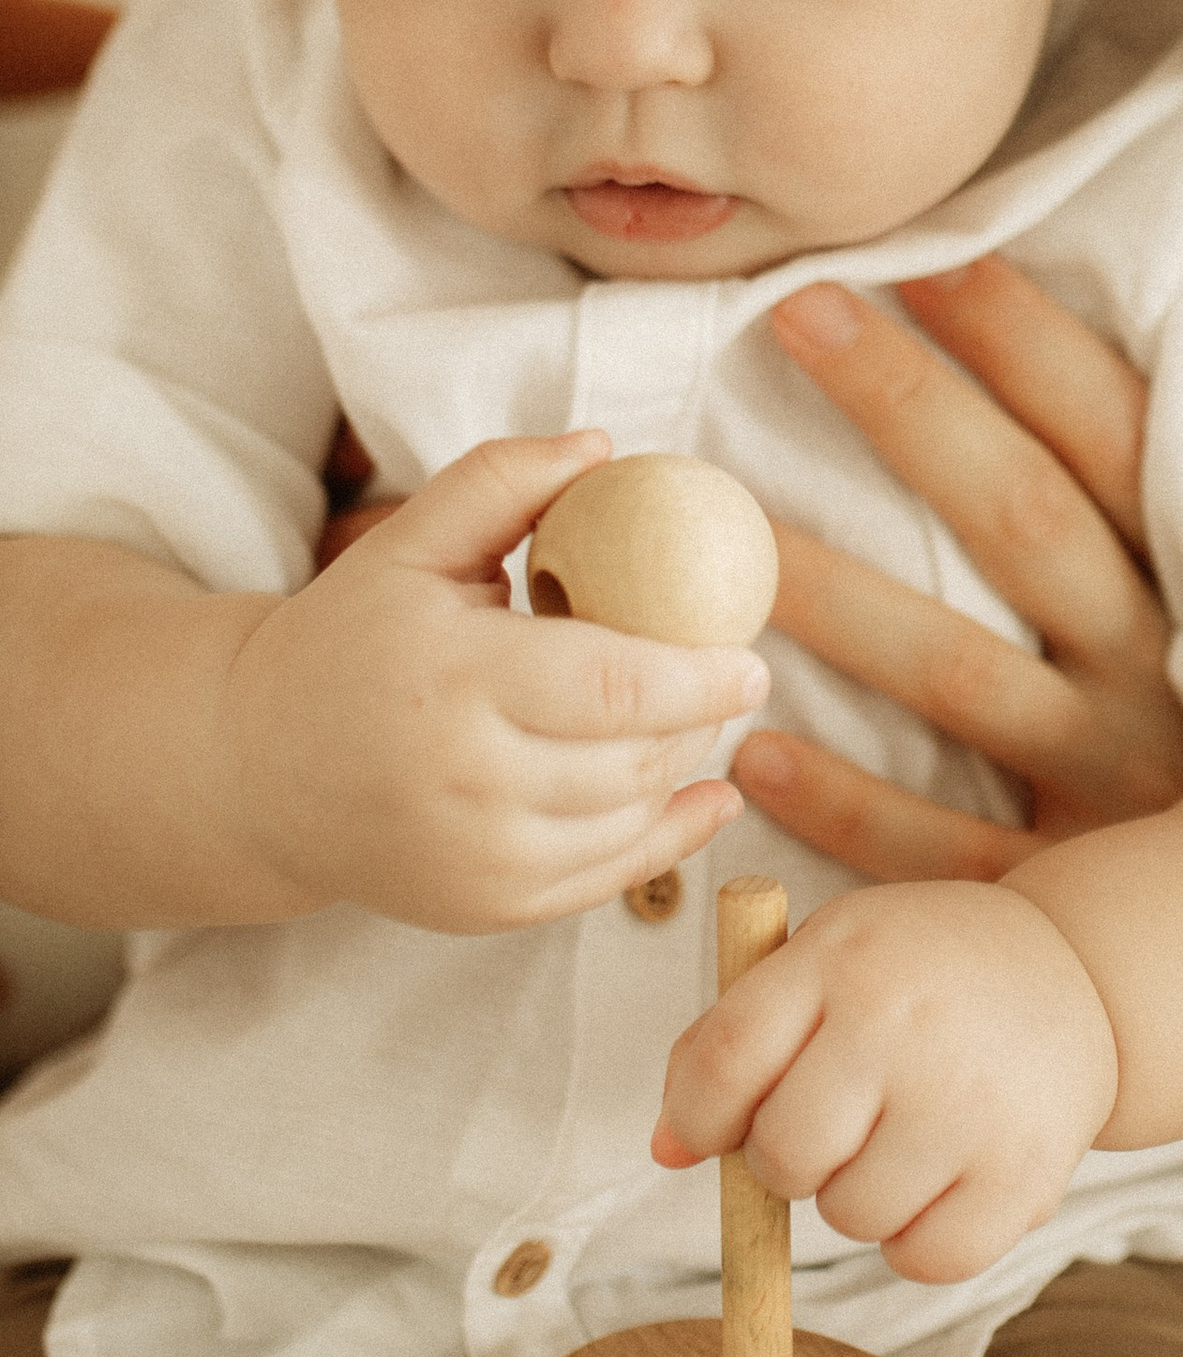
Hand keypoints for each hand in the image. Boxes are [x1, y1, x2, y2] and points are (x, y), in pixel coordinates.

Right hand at [221, 434, 768, 930]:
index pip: (615, 688)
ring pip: (628, 820)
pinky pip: (606, 880)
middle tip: (731, 682)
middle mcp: (462, 781)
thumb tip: (605, 447)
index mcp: (450, 679)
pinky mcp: (482, 909)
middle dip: (701, 722)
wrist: (255, 769)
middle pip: (633, 759)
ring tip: (694, 724)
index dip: (701, 678)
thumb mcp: (407, 544)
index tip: (753, 658)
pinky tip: (705, 798)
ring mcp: (473, 858)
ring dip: (680, 770)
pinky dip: (669, 836)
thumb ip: (502, 482)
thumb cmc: (348, 639)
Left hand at [651, 875, 1120, 1282]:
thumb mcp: (825, 958)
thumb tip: (668, 1150)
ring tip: (901, 1140)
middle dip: (786, 1161)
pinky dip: (919, 1241)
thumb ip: (731, 1041)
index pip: (721, 1062)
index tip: (713, 1131)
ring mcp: (969, 1100)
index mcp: (842, 956)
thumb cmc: (922, 973)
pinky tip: (942, 1181)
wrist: (1078, 970)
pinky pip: (925, 1260)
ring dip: (857, 1199)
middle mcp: (905, 1022)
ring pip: (849, 1217)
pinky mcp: (1026, 1171)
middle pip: (782, 1154)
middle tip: (834, 1127)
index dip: (697, 1118)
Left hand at [735, 264, 1182, 878]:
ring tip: (729, 534)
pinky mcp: (1051, 897)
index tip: (928, 253)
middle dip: (913, 409)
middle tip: (799, 312)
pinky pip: (936, 847)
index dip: (1027, 343)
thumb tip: (1012, 367)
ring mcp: (1105, 789)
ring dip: (841, 597)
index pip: (1111, 440)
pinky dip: (844, 803)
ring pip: (962, 676)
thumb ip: (1131, 532)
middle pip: (1026, 521)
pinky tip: (754, 748)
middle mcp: (1157, 675)